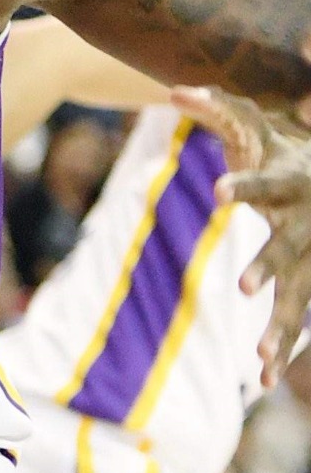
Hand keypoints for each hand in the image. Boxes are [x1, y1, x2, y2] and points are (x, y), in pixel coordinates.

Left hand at [174, 86, 310, 386]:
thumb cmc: (289, 145)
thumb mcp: (254, 123)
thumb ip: (216, 107)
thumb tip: (175, 91)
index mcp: (293, 182)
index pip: (267, 183)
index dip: (247, 186)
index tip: (219, 192)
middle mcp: (306, 223)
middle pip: (289, 249)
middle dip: (267, 268)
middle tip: (240, 288)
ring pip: (300, 296)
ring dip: (280, 328)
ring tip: (258, 362)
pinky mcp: (308, 281)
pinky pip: (297, 316)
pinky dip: (281, 345)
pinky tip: (260, 380)